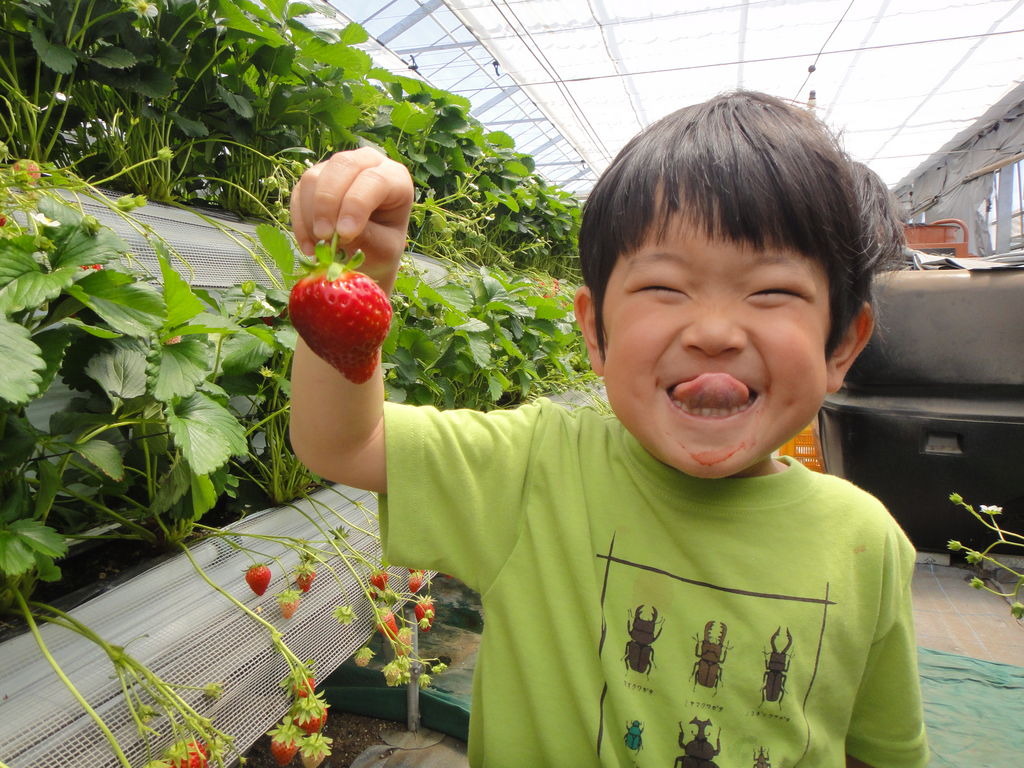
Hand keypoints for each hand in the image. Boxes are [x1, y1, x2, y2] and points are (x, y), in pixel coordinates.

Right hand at [290, 147, 414, 292]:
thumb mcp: (384, 249)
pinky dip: (300, 221)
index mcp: (395, 177)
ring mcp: (337, 167)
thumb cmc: (382, 248)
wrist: (367, 254)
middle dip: (328, 203)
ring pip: (314, 177)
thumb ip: (366, 237)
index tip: (344, 235)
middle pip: (341, 165)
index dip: (356, 204)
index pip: (375, 179)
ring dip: (311, 215)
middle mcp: (367, 163)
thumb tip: (336, 230)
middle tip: (324, 238)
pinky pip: (298, 193)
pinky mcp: (315, 178)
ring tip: (319, 246)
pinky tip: (309, 246)